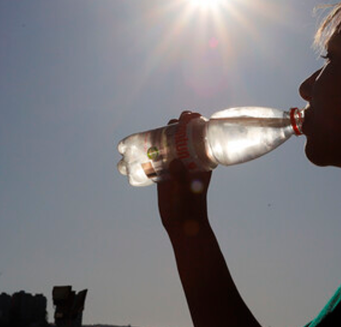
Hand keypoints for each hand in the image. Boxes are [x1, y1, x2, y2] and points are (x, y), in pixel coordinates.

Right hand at [157, 111, 212, 235]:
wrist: (182, 224)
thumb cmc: (189, 206)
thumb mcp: (186, 190)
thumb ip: (181, 177)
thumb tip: (174, 163)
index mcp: (200, 161)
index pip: (199, 136)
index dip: (195, 123)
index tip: (189, 116)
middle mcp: (188, 161)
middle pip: (182, 137)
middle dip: (176, 127)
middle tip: (171, 123)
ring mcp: (175, 166)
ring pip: (168, 145)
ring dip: (161, 136)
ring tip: (154, 132)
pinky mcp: (163, 173)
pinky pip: (157, 157)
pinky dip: (149, 150)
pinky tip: (140, 147)